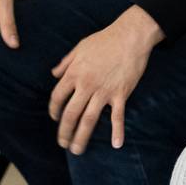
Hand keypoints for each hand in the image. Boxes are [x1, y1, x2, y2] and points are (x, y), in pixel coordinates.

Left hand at [48, 5, 164, 154]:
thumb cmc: (105, 39)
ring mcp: (104, 91)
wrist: (131, 35)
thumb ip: (66, 62)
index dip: (54, 111)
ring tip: (77, 150)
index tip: (55, 119)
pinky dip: (117, 131)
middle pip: (71, 114)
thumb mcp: (80, 47)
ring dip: (81, 137)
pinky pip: (117, 116)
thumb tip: (54, 74)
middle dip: (64, 132)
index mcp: (75, 73)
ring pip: (89, 119)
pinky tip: (116, 144)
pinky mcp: (120, 93)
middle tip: (63, 144)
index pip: (58, 97)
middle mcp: (87, 85)